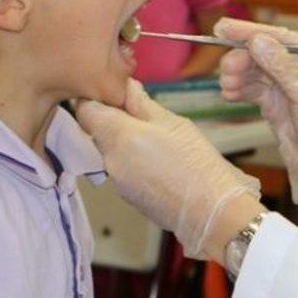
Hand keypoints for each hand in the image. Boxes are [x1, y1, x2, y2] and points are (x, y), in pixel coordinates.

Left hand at [76, 80, 260, 259]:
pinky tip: (162, 163)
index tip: (117, 94)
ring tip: (159, 141)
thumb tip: (127, 87)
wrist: (211, 210)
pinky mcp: (128, 198)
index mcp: (119, 136)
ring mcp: (117, 182)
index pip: (86, 110)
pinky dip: (135, 162)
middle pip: (99, 132)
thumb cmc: (197, 162)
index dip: (97, 98)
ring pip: (112, 152)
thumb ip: (143, 104)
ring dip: (126, 142)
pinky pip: (123, 170)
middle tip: (146, 116)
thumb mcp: (173, 123)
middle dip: (116, 120)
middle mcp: (110, 161)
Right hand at [215, 18, 297, 202]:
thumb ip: (282, 67)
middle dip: (242, 58)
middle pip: (264, 53)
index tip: (224, 27)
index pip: (282, 38)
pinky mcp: (275, 104)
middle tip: (225, 68)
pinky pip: (253, 90)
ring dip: (238, 75)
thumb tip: (258, 40)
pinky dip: (239, 89)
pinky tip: (229, 93)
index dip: (252, 32)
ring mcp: (287, 87)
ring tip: (226, 85)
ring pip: (255, 71)